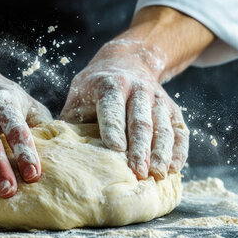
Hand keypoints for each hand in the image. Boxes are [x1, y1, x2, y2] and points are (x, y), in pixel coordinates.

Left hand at [60, 45, 188, 179]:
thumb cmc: (94, 88)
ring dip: (161, 153)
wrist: (128, 61)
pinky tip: (174, 169)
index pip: (112, 108)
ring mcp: (158, 100)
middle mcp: (138, 90)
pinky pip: (179, 131)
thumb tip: (58, 153)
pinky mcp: (172, 110)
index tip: (115, 149)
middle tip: (138, 172)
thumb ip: (71, 122)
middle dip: (140, 148)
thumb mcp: (78, 96)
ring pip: (162, 128)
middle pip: (140, 121)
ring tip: (157, 175)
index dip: (113, 128)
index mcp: (110, 85)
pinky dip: (179, 151)